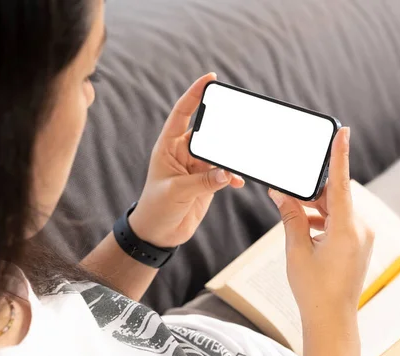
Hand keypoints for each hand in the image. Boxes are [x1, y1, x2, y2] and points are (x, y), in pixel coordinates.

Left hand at [129, 73, 244, 247]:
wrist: (159, 233)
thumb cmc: (157, 208)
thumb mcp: (177, 192)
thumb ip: (204, 182)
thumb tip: (228, 172)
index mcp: (169, 146)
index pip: (182, 113)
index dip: (195, 94)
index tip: (210, 78)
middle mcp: (184, 152)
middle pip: (207, 131)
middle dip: (223, 125)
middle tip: (240, 120)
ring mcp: (197, 167)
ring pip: (219, 152)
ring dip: (231, 155)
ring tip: (243, 156)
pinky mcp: (208, 181)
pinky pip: (225, 172)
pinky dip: (233, 175)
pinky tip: (239, 182)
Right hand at [269, 127, 373, 322]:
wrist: (332, 319)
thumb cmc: (314, 288)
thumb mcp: (296, 249)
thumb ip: (291, 216)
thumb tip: (281, 194)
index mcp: (347, 228)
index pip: (342, 183)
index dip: (341, 155)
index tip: (344, 131)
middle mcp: (360, 229)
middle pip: (335, 196)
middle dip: (311, 191)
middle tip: (286, 189)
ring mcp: (361, 238)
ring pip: (336, 209)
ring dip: (314, 208)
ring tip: (291, 212)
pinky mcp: (358, 244)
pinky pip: (340, 222)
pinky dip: (322, 220)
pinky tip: (304, 227)